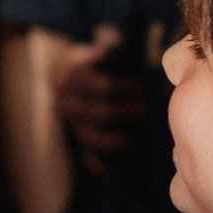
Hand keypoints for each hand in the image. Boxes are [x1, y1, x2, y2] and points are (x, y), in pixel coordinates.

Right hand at [53, 27, 143, 170]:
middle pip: (97, 112)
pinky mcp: (71, 138)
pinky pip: (79, 152)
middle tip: (145, 112)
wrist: (66, 76)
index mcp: (74, 76)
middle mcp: (67, 100)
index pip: (102, 86)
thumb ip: (109, 45)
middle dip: (124, 113)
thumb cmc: (94, 62)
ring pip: (86, 135)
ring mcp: (68, 121)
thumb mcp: (98, 47)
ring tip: (127, 141)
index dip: (126, 89)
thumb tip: (112, 49)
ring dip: (108, 140)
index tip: (144, 89)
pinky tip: (103, 168)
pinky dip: (90, 161)